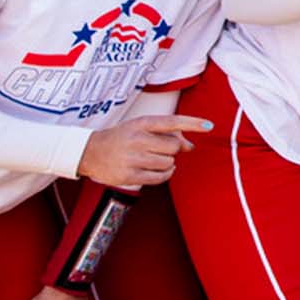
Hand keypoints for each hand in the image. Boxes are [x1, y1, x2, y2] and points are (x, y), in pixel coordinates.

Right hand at [76, 115, 213, 188]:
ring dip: (168, 162)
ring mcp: (132, 159)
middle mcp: (136, 139)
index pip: (171, 122)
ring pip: (168, 163)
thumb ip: (166, 133)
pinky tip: (157, 170)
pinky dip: (164, 174)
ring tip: (154, 158)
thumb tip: (191, 146)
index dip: (192, 123)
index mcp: (140, 123)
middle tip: (160, 149)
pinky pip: (160, 178)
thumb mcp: (141, 127)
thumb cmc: (122, 137)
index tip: (209, 126)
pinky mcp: (129, 176)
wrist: (90, 152)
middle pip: (174, 146)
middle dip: (173, 149)